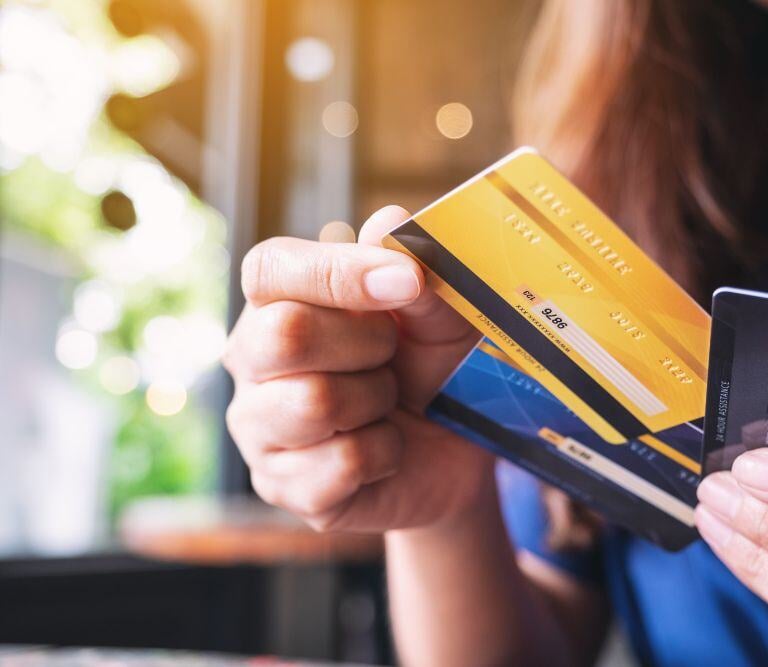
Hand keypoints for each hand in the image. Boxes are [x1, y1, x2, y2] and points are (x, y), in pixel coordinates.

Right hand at [223, 206, 490, 532]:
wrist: (455, 449)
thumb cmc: (434, 365)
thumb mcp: (441, 314)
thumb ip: (418, 272)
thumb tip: (388, 225)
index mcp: (279, 300)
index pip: (271, 268)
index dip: (339, 272)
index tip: (406, 284)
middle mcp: (252, 359)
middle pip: (284, 335)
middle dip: (366, 344)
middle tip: (393, 355)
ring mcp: (259, 427)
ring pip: (312, 404)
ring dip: (377, 402)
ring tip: (388, 403)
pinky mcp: (283, 487)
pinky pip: (340, 466)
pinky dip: (384, 455)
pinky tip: (386, 451)